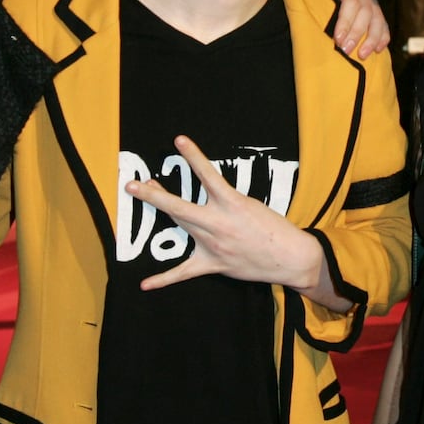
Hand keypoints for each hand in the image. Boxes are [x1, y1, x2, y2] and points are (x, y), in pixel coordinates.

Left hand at [124, 135, 322, 293]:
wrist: (291, 257)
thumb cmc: (274, 228)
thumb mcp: (251, 205)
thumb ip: (225, 202)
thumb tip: (204, 197)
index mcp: (232, 204)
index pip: (208, 175)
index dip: (193, 156)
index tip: (178, 140)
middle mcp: (219, 223)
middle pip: (179, 207)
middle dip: (153, 195)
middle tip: (132, 185)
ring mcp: (214, 245)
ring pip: (180, 226)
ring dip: (160, 210)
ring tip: (144, 193)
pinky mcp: (214, 264)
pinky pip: (184, 273)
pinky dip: (164, 279)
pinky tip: (146, 283)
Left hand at [297, 0, 389, 57]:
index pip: (352, 2)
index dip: (346, 22)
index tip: (337, 39)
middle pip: (365, 12)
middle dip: (356, 34)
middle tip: (345, 51)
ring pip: (377, 19)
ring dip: (372, 39)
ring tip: (362, 55)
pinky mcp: (374, 7)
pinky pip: (383, 23)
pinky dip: (382, 37)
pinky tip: (378, 50)